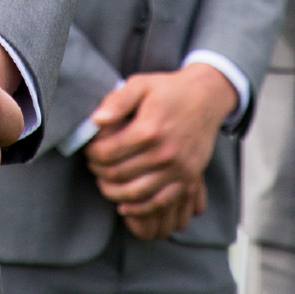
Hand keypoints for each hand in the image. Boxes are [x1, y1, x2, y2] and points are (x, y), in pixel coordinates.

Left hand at [85, 63, 234, 242]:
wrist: (206, 98)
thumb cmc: (168, 90)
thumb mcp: (140, 84)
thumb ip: (117, 101)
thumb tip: (96, 121)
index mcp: (149, 129)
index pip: (108, 152)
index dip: (92, 154)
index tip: (88, 150)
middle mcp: (164, 152)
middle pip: (119, 174)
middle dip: (99, 172)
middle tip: (92, 166)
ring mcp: (178, 169)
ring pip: (136, 193)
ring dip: (113, 193)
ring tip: (104, 182)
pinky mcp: (188, 179)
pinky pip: (160, 203)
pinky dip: (140, 209)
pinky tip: (125, 205)